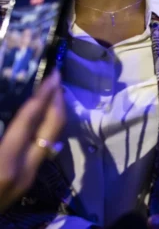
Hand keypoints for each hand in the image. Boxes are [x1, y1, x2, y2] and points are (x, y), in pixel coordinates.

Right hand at [0, 70, 64, 212]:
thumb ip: (1, 126)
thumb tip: (6, 96)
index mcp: (4, 163)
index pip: (31, 118)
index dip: (44, 93)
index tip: (53, 73)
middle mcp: (24, 170)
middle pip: (53, 127)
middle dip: (57, 100)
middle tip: (57, 78)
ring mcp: (29, 178)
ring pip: (53, 138)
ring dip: (54, 113)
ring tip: (50, 93)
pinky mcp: (27, 182)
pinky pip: (44, 148)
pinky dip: (45, 128)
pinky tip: (39, 117)